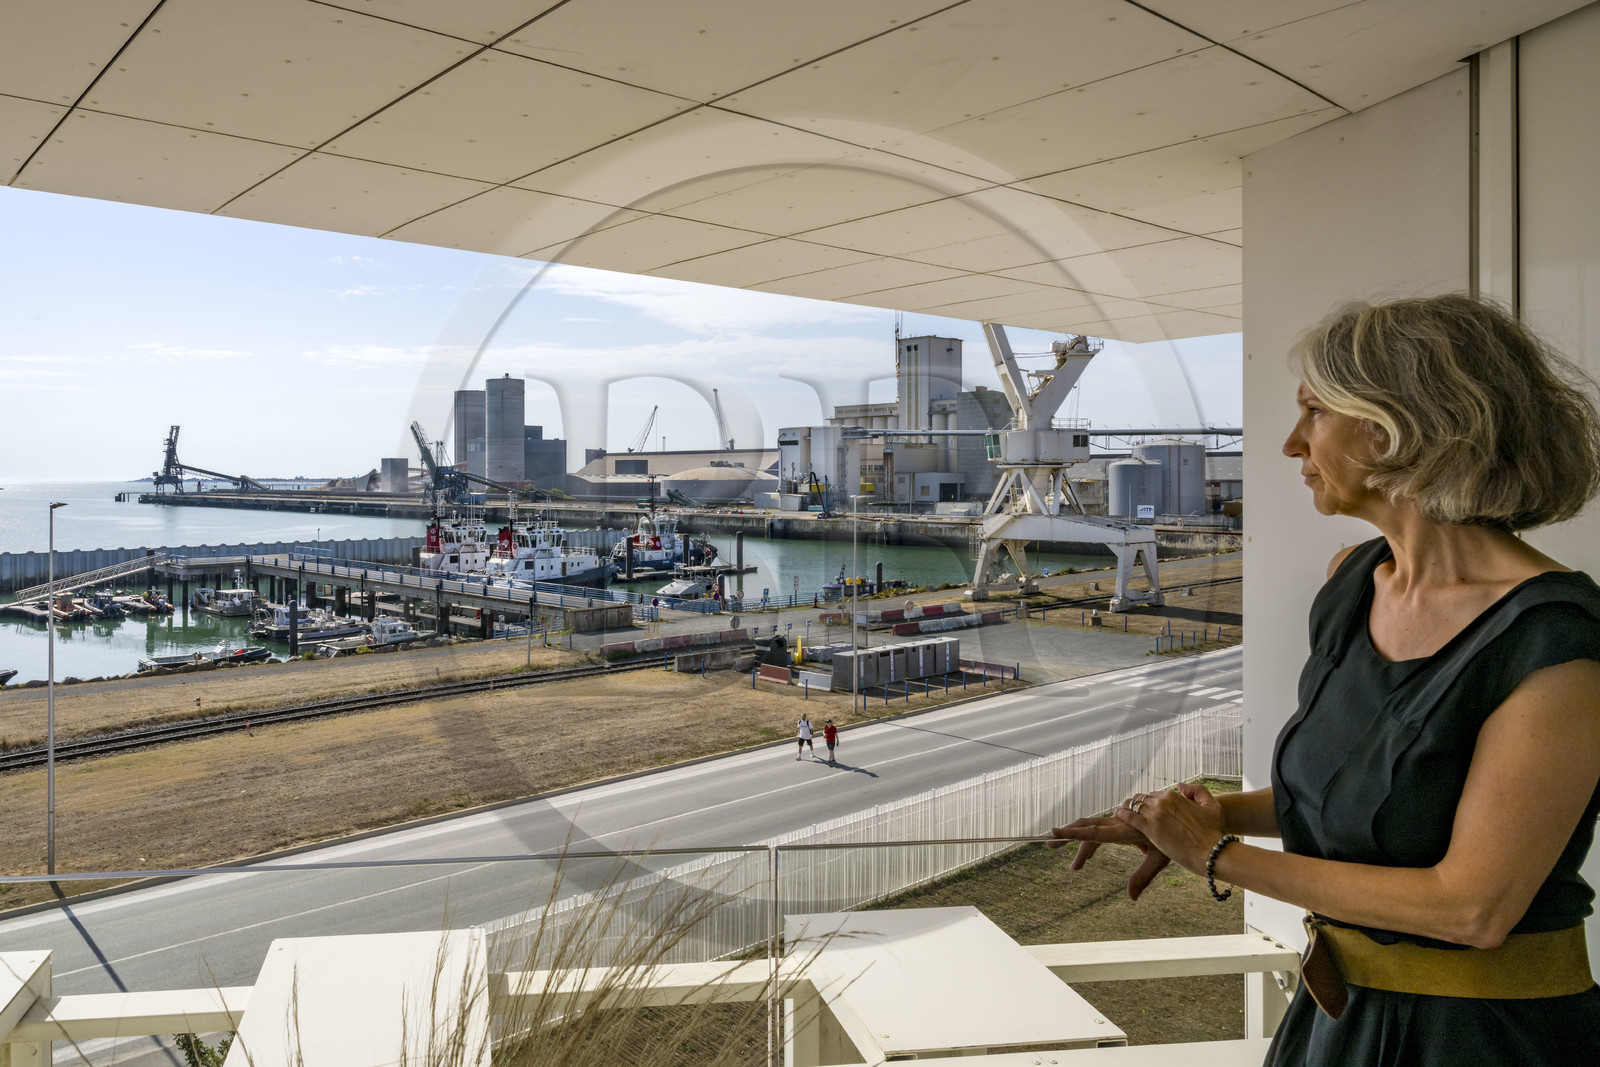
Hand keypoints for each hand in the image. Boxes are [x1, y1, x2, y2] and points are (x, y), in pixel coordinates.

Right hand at [1049, 801, 1172, 900]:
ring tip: (1074, 864)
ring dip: (1080, 842)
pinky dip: (1092, 839)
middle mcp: (1119, 823)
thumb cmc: (1177, 840)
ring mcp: (1122, 821)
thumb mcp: (1160, 859)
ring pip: (1093, 827)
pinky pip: (1104, 828)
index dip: (1072, 833)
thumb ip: (1142, 877)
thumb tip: (1130, 898)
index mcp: (1123, 831)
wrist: (1189, 821)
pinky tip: (1090, 855)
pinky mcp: (1126, 821)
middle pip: (1086, 826)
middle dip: (1068, 835)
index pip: (1092, 832)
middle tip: (1050, 844)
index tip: (1054, 832)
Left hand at [1116, 781, 1227, 873]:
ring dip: (1127, 807)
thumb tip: (1179, 785)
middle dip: (1137, 804)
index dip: (1151, 802)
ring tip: (1119, 811)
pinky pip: (1130, 817)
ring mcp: (1155, 815)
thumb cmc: (1214, 832)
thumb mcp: (1212, 806)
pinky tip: (1117, 814)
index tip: (1147, 809)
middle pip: (1143, 799)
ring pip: (1134, 806)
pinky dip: (1122, 814)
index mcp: (1175, 796)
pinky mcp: (1149, 829)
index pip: (1156, 795)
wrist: (1211, 852)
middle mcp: (1163, 802)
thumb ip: (1196, 791)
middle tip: (1130, 810)